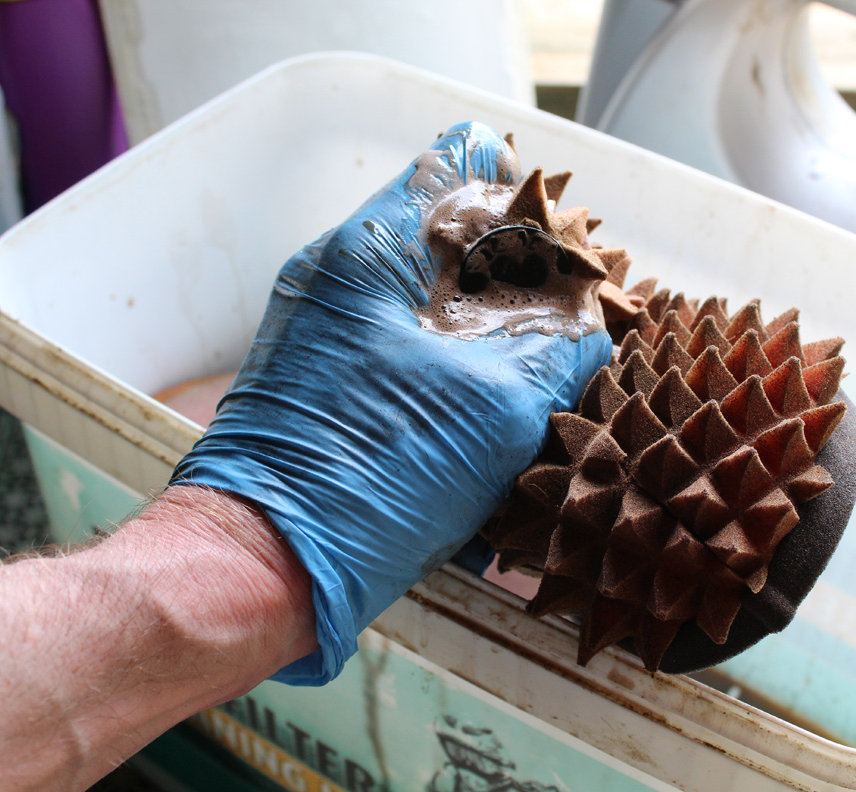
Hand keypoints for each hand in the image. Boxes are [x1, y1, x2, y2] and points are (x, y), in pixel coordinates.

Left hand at [171, 122, 611, 684]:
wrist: (262, 566)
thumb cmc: (370, 478)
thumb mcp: (496, 408)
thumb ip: (560, 345)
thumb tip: (593, 321)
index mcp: (371, 252)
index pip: (462, 162)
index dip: (530, 199)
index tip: (569, 257)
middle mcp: (338, 276)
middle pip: (450, 237)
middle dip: (518, 278)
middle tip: (565, 330)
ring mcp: (323, 330)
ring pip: (430, 302)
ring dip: (488, 333)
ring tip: (533, 386)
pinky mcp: (322, 381)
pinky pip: (405, 352)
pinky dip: (452, 373)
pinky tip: (484, 426)